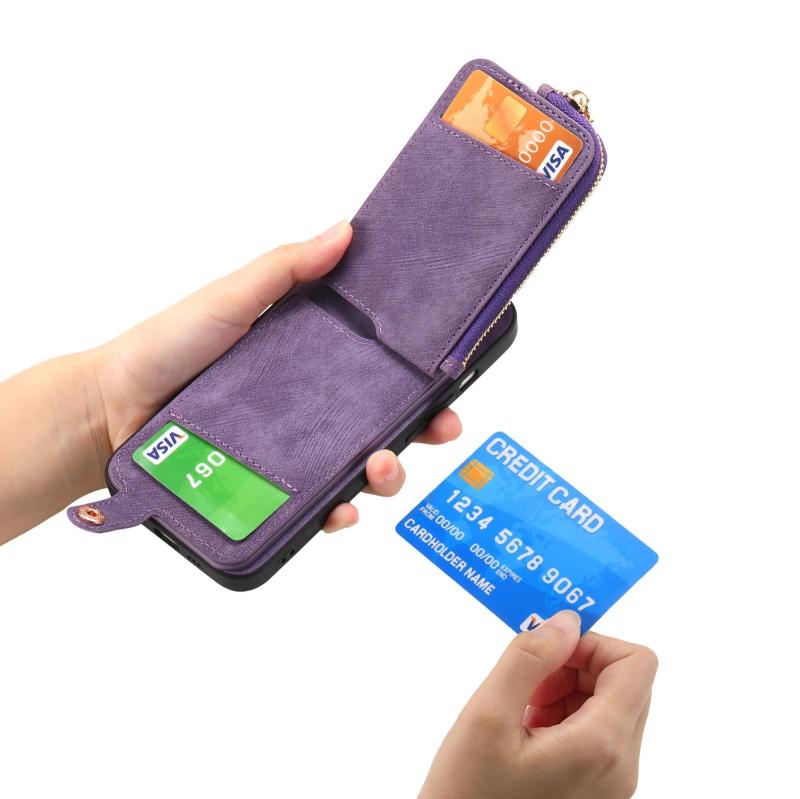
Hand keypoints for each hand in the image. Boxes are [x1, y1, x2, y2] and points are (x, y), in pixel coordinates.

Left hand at [85, 221, 460, 531]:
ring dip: (388, 476)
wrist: (112, 406)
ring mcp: (295, 452)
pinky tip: (341, 510)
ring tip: (383, 469)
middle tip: (439, 429)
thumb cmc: (168, 344)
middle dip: (423, 431)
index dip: (424, 379)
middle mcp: (314, 408)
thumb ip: (286, 268)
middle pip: (387, 424)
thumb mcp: (232, 297)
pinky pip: (317, 508)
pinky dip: (338, 515)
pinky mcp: (271, 490)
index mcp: (315, 360)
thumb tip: (345, 230)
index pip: (384, 370)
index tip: (452, 381)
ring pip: (361, 472)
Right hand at [419, 611, 656, 798]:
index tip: (549, 649)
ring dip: (569, 688)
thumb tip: (566, 621)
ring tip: (522, 705)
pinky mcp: (597, 791)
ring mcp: (611, 783)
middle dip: (578, 664)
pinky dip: (565, 714)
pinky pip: (597, 732)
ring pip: (611, 704)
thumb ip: (530, 658)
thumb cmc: (468, 793)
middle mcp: (620, 767)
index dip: (594, 643)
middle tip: (529, 678)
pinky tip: (526, 728)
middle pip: (626, 682)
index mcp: (601, 746)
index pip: (636, 663)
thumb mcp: (488, 715)